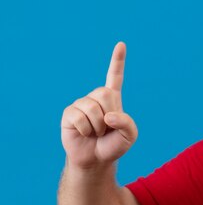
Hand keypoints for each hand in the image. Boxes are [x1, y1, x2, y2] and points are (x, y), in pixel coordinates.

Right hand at [61, 42, 137, 168]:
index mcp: (113, 98)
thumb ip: (127, 123)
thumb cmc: (113, 145)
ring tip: (96, 132)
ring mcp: (80, 104)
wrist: (96, 160)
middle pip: (105, 93)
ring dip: (98, 126)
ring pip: (92, 108)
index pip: (115, 76)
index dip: (117, 60)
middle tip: (106, 127)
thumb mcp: (130, 136)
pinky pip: (80, 118)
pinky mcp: (69, 113)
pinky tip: (84, 133)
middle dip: (110, 114)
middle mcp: (95, 97)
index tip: (121, 44)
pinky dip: (86, 130)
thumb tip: (107, 115)